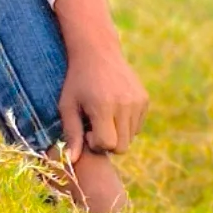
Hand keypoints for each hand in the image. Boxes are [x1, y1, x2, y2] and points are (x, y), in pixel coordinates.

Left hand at [54, 0, 148, 160]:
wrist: (97, 51)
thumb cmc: (76, 80)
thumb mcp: (67, 105)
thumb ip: (71, 133)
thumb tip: (72, 161)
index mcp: (104, 106)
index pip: (108, 145)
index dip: (95, 143)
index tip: (86, 130)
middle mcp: (125, 105)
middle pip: (122, 147)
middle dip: (107, 142)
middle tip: (94, 126)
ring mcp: (138, 101)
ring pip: (131, 137)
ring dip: (116, 133)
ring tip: (102, 116)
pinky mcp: (144, 99)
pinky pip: (137, 126)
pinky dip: (126, 124)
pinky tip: (112, 109)